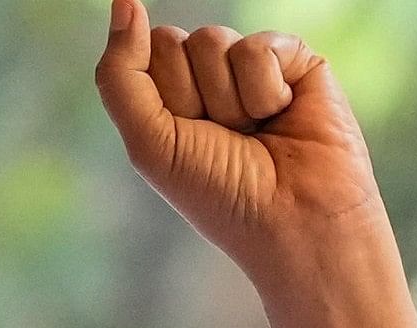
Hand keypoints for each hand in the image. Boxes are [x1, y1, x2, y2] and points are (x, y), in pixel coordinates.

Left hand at [93, 0, 384, 285]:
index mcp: (168, 98)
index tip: (187, 136)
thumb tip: (123, 3)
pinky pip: (257, 46)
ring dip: (228, 99)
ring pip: (212, 40)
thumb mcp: (150, 141)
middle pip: (172, 41)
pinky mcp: (295, 59)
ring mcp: (251, 66)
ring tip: (254, 132)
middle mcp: (207, 78)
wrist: (294, 218)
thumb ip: (121, 74)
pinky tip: (282, 115)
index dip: (162, 94)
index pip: (144, 52)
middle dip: (192, 95)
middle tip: (223, 137)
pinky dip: (264, 90)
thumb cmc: (220, 193)